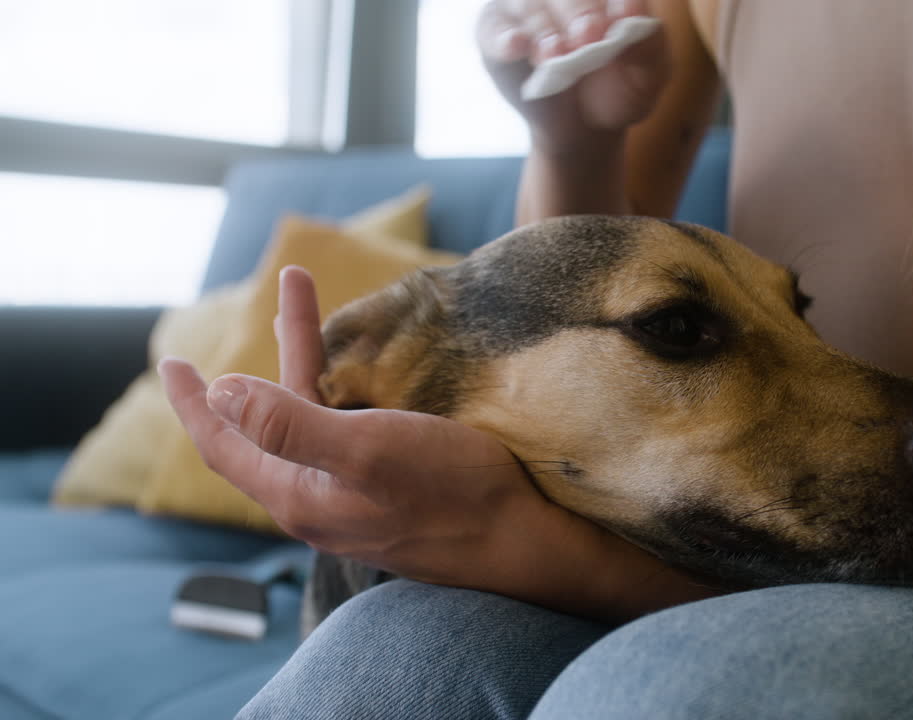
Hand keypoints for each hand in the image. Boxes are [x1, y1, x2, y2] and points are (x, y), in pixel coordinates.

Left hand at [158, 267, 554, 590]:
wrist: (520, 541)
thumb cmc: (449, 491)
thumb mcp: (365, 449)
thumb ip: (288, 423)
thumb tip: (221, 392)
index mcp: (297, 494)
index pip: (223, 444)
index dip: (195, 402)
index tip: (171, 361)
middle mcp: (315, 502)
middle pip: (261, 433)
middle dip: (242, 383)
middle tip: (216, 347)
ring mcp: (350, 501)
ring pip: (304, 432)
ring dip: (294, 378)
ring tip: (296, 329)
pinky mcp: (386, 496)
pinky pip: (338, 440)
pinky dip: (330, 400)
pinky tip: (348, 389)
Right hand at [477, 0, 669, 151]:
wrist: (585, 129)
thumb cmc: (620, 92)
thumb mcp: (648, 77)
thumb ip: (649, 45)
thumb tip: (632, 11)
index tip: (625, 14)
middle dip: (578, 11)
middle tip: (588, 36)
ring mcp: (526, 7)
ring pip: (528, 5)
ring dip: (543, 29)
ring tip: (555, 56)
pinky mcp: (495, 32)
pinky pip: (492, 28)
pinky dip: (503, 38)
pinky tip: (517, 46)